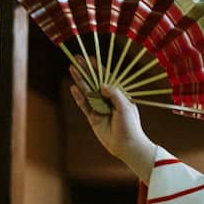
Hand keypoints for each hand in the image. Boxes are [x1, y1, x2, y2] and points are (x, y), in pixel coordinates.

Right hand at [68, 58, 155, 179]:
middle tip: (77, 58)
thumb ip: (115, 94)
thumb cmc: (130, 125)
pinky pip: (84, 105)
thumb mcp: (125, 107)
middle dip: (86, 70)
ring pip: (88, 91)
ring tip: (72, 68)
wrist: (127, 145)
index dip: (98, 68)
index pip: (107, 78)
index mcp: (119, 95)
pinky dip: (79, 96)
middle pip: (95, 82)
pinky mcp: (93, 118)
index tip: (90, 58)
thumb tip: (103, 85)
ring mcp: (100, 108)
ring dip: (80, 80)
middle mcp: (108, 100)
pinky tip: (73, 87)